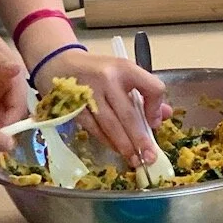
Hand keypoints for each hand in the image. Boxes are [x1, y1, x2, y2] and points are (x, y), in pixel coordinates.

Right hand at [34, 50, 169, 164]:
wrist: (58, 63)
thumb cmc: (98, 70)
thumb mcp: (125, 72)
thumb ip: (146, 92)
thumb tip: (165, 115)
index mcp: (125, 68)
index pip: (152, 88)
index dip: (156, 107)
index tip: (155, 123)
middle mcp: (107, 80)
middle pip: (128, 114)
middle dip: (140, 139)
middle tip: (150, 157)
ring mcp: (88, 94)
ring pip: (110, 125)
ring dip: (124, 145)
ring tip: (135, 160)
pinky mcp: (72, 108)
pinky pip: (94, 129)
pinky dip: (107, 141)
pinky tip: (116, 149)